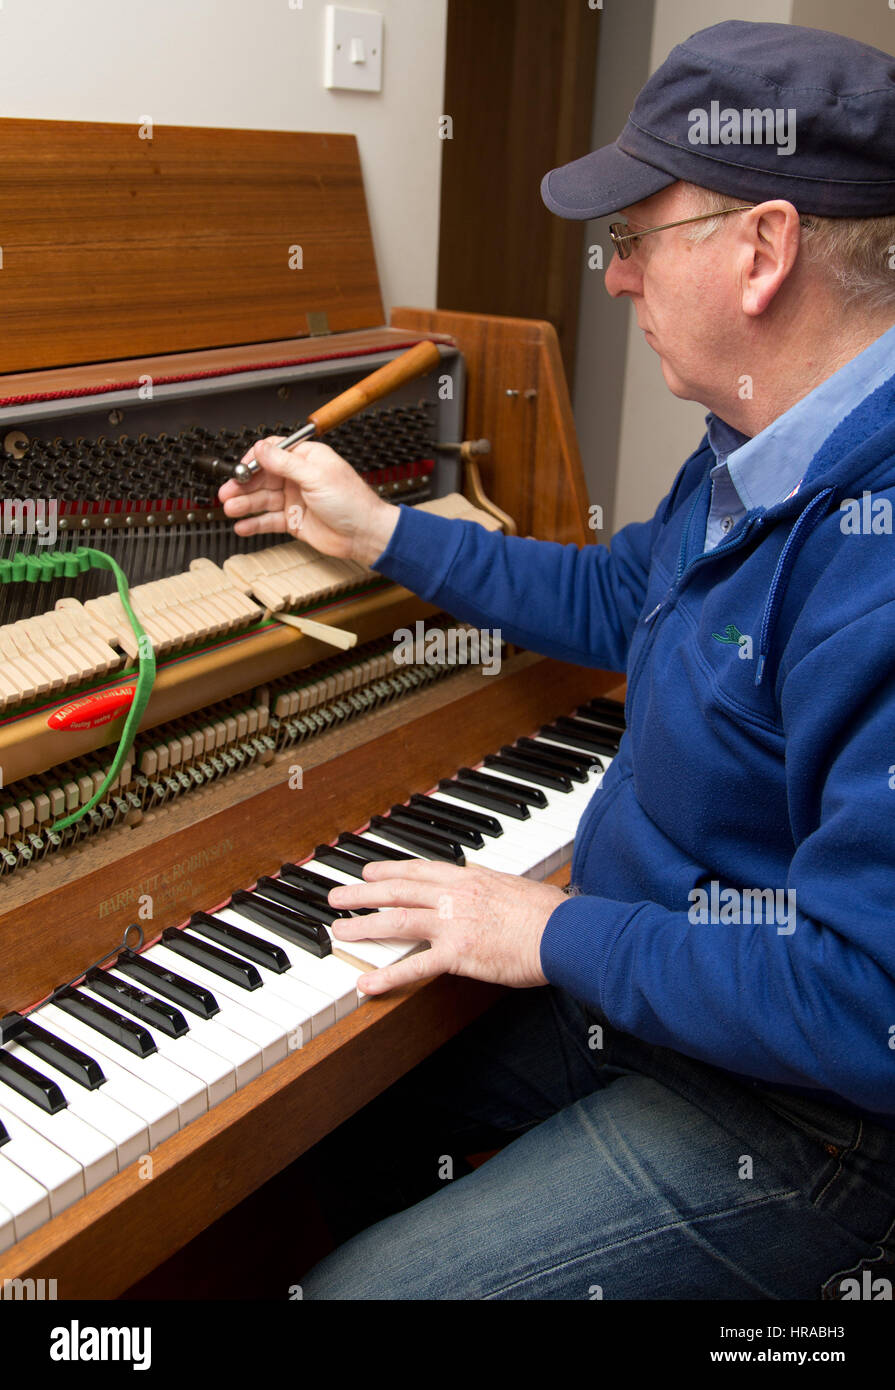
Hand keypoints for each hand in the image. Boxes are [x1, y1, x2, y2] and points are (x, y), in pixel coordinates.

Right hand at [217, 437, 399, 567]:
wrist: (364, 534)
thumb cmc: (352, 502)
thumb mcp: (316, 477)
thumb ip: (286, 463)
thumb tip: (262, 448)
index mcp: (306, 459)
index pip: (272, 452)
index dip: (254, 460)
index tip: (241, 470)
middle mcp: (297, 477)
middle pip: (262, 477)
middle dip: (243, 485)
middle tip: (227, 492)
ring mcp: (294, 499)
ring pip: (262, 499)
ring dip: (245, 504)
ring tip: (231, 509)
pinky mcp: (293, 520)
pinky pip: (268, 520)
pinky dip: (254, 523)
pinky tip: (242, 525)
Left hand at [327, 858, 565, 994]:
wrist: (563, 931)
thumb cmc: (547, 912)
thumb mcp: (512, 885)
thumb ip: (488, 883)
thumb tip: (479, 879)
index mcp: (467, 877)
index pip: (417, 868)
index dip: (388, 868)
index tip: (368, 869)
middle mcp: (453, 896)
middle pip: (397, 890)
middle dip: (362, 892)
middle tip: (337, 897)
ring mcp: (452, 924)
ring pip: (396, 920)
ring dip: (363, 925)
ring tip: (339, 932)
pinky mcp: (458, 955)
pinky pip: (415, 966)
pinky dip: (387, 976)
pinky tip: (365, 984)